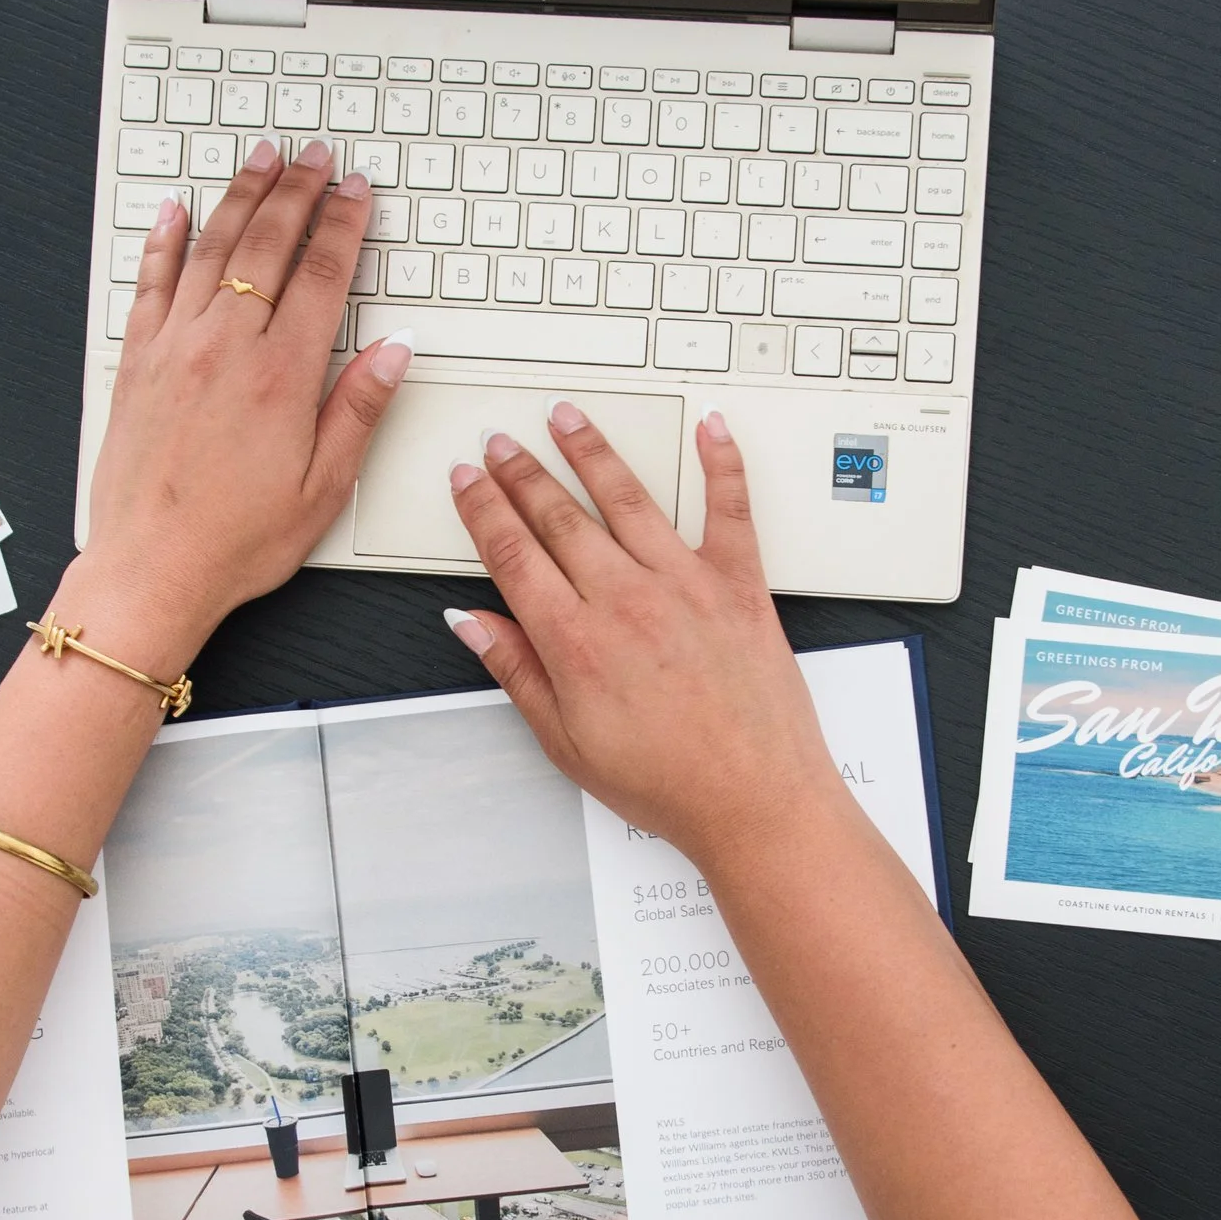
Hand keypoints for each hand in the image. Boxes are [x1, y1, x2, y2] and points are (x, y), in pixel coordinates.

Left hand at [80, 139, 407, 652]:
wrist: (150, 569)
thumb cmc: (234, 542)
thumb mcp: (322, 488)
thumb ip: (358, 410)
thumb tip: (392, 351)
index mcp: (281, 376)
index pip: (323, 274)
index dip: (344, 223)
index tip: (357, 191)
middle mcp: (225, 348)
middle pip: (268, 244)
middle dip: (298, 190)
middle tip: (316, 155)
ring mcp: (175, 349)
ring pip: (211, 248)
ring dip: (240, 197)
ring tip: (261, 159)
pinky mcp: (137, 364)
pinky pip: (151, 283)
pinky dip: (164, 241)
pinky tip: (174, 211)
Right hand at [443, 406, 844, 870]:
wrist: (755, 800)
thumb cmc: (668, 782)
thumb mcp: (566, 742)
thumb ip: (517, 673)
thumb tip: (473, 624)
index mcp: (576, 641)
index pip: (512, 555)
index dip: (481, 510)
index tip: (466, 481)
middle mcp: (626, 600)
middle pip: (558, 517)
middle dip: (521, 473)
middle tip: (500, 443)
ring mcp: (685, 585)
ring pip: (626, 499)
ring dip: (590, 452)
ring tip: (566, 419)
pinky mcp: (740, 585)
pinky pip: (730, 508)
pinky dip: (721, 462)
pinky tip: (708, 426)